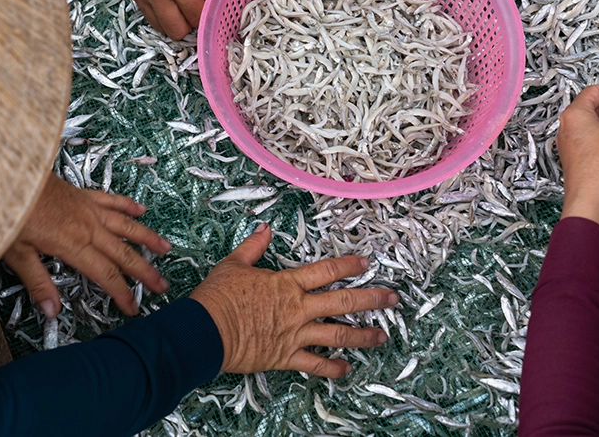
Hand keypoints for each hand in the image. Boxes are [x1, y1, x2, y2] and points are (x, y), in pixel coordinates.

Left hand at [3, 173, 170, 316]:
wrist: (7, 178)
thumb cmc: (8, 214)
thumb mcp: (17, 255)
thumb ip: (38, 283)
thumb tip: (52, 311)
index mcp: (73, 244)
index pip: (105, 274)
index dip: (122, 293)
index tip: (133, 307)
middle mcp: (87, 226)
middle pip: (123, 253)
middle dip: (144, 271)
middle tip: (161, 285)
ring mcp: (87, 208)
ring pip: (125, 225)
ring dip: (147, 238)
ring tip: (166, 248)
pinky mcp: (82, 195)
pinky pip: (112, 200)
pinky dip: (128, 205)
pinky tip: (141, 209)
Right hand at [113, 0, 210, 40]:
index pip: (196, 16)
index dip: (204, 17)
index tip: (207, 12)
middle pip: (176, 31)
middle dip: (187, 25)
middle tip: (191, 13)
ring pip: (157, 25)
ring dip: (169, 20)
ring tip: (175, 7)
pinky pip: (143, 9)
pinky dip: (154, 7)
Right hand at [190, 224, 396, 376]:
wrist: (206, 331)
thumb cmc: (219, 297)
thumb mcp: (234, 264)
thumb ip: (253, 247)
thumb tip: (264, 229)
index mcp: (287, 283)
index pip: (326, 270)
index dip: (348, 264)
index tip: (366, 262)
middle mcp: (298, 308)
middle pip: (343, 302)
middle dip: (371, 299)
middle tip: (392, 299)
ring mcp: (295, 334)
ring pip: (337, 335)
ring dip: (362, 336)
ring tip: (382, 337)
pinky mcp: (286, 356)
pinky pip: (315, 364)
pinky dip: (332, 368)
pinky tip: (346, 368)